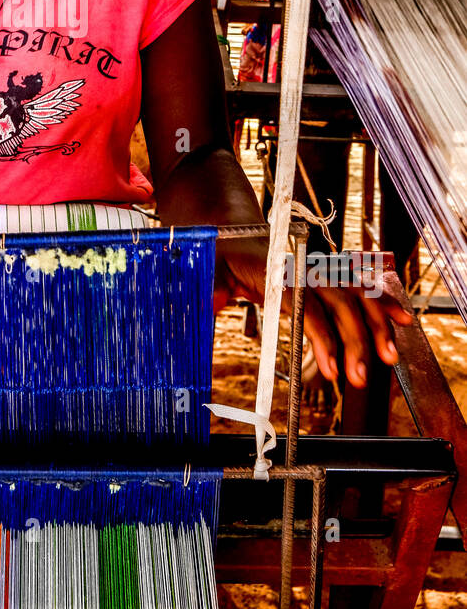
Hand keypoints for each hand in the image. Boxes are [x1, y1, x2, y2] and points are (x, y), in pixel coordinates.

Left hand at [215, 241, 413, 389]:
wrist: (229, 230)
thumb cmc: (218, 255)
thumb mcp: (207, 270)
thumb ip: (211, 287)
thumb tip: (210, 303)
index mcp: (277, 270)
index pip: (307, 307)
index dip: (322, 339)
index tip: (331, 371)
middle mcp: (303, 268)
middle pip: (340, 303)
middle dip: (356, 341)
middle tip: (360, 377)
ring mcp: (317, 269)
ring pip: (355, 295)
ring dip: (376, 325)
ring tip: (390, 357)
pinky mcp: (323, 274)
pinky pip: (357, 288)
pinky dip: (380, 302)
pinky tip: (401, 319)